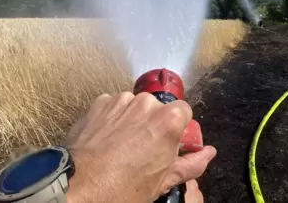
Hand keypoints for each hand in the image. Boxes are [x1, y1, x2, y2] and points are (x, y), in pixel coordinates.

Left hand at [63, 92, 215, 202]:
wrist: (79, 184)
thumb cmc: (122, 187)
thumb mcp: (163, 181)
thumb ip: (191, 163)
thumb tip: (208, 153)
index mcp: (168, 120)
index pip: (184, 111)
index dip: (177, 128)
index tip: (169, 143)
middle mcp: (146, 103)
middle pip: (158, 108)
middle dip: (154, 124)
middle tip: (143, 149)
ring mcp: (121, 100)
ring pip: (135, 106)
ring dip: (133, 120)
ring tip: (121, 146)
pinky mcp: (100, 102)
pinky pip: (114, 106)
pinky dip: (113, 118)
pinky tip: (107, 140)